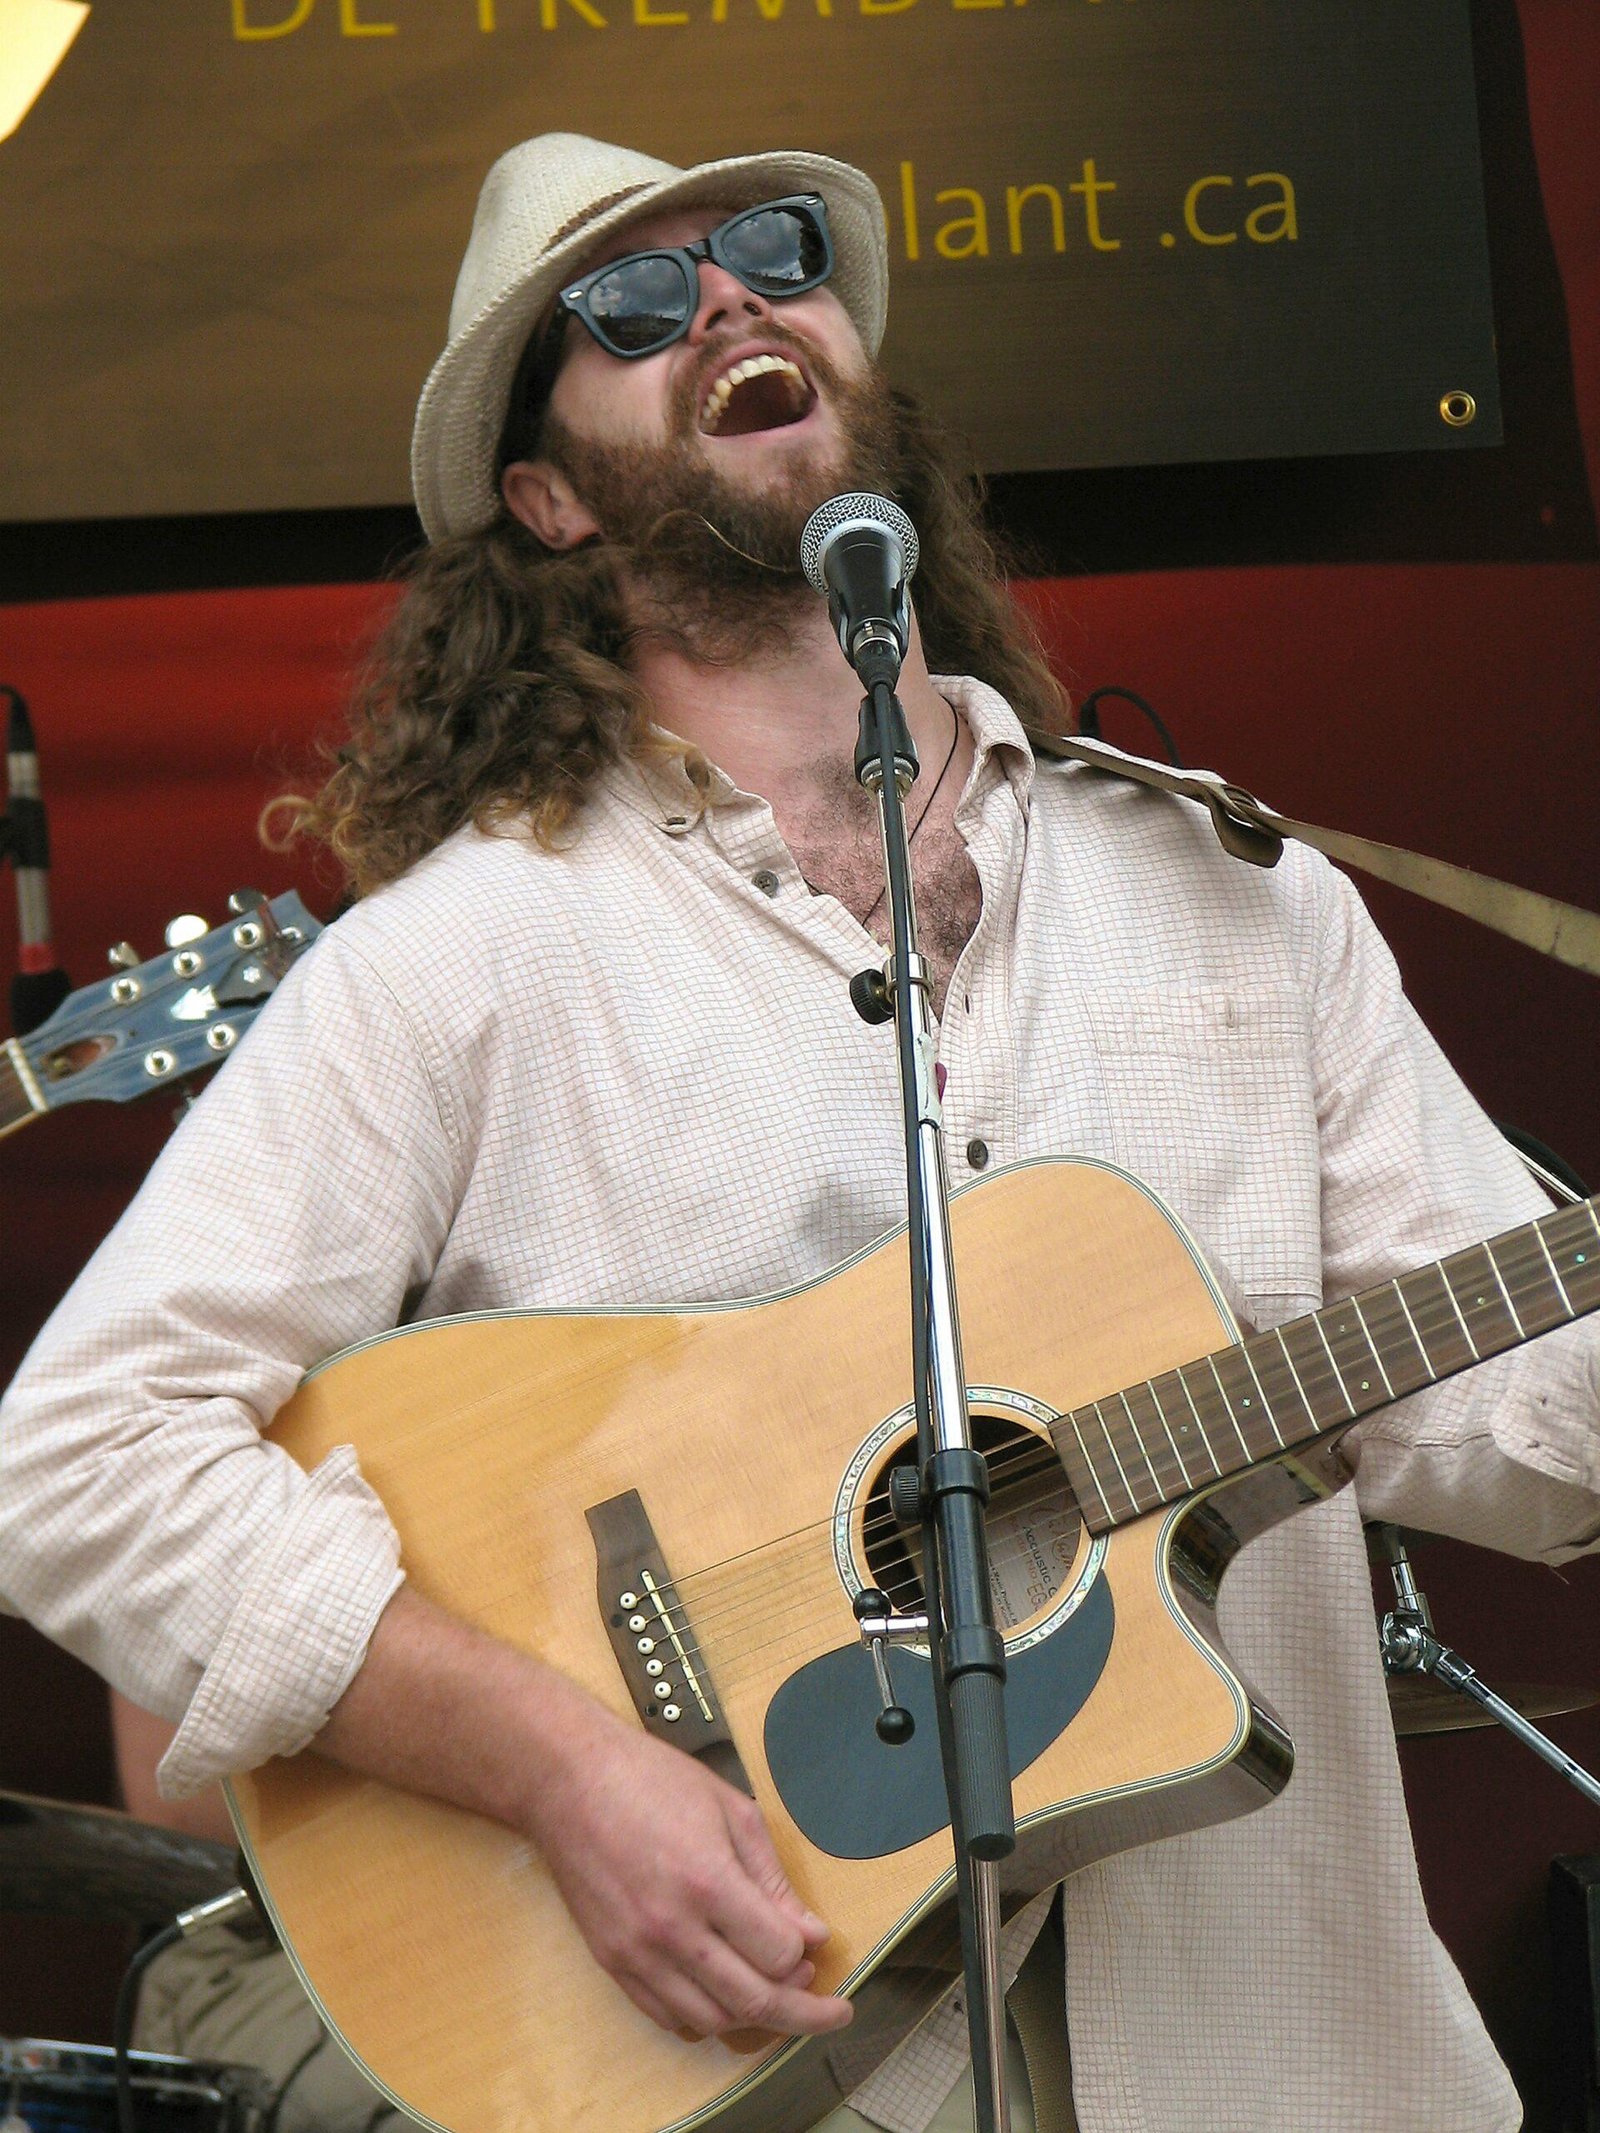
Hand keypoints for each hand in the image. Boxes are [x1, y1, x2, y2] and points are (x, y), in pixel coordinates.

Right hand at [526, 1701, 852, 2041]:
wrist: (568, 1782)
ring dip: (752, 2017)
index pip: (779, 1954)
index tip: (815, 1946)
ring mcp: (637, 1952)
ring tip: (773, 1992)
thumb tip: (811, 1934)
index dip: (806, 1955)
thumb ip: (773, 1879)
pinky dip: (704, 2017)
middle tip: (827, 2007)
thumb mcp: (731, 1810)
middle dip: (803, 2013)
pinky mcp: (611, 1962)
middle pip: (753, 2002)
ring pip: (711, 2021)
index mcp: (708, 1881)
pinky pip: (667, 2017)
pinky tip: (723, 1994)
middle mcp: (672, 1928)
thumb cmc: (651, 1781)